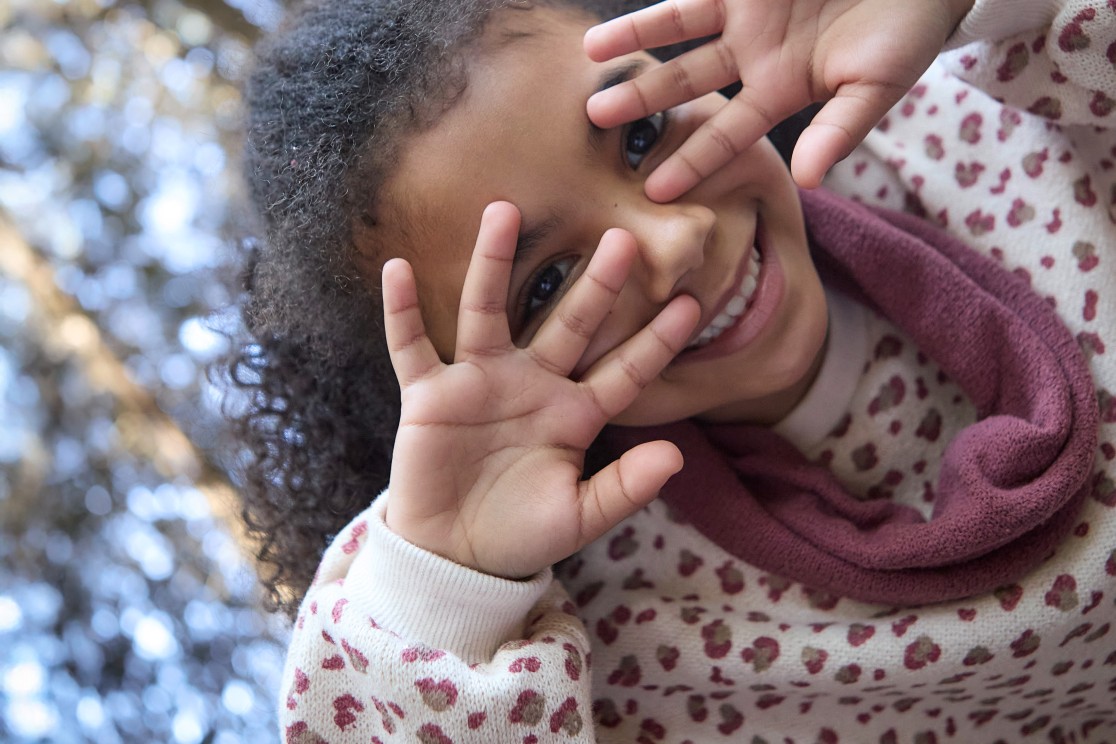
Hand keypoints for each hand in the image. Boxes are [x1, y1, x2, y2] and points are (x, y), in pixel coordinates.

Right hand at [381, 201, 699, 577]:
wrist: (455, 556)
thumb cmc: (522, 535)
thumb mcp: (579, 517)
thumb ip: (624, 488)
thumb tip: (675, 457)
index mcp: (574, 413)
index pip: (622, 371)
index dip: (654, 342)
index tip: (690, 304)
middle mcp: (531, 385)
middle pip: (566, 324)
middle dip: (594, 285)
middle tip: (621, 237)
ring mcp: (479, 383)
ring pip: (488, 312)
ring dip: (493, 263)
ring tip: (504, 210)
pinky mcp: (431, 396)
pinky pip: (412, 346)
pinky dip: (402, 311)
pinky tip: (397, 270)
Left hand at [585, 0, 974, 197]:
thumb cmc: (908, 31)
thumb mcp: (877, 85)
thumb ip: (838, 131)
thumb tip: (807, 179)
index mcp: (781, 90)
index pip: (726, 134)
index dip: (691, 161)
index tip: (653, 191)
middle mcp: (754, 54)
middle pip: (685, 82)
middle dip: (642, 100)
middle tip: (595, 119)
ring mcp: (747, 11)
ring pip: (678, 29)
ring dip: (636, 40)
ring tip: (590, 51)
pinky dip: (662, 4)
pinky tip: (619, 15)